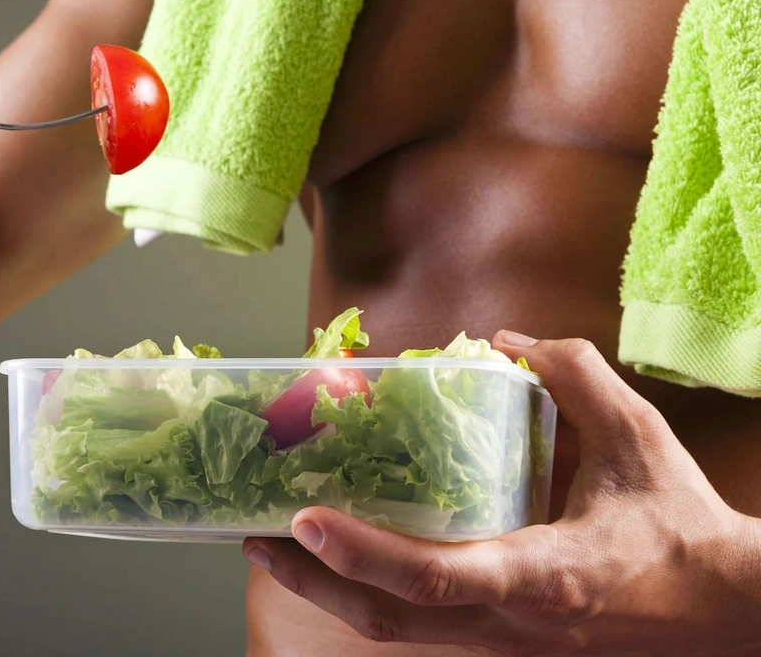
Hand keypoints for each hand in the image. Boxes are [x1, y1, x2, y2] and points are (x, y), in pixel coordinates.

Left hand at [243, 333, 760, 655]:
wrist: (729, 615)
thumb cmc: (682, 529)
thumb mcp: (638, 439)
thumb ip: (573, 377)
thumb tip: (506, 341)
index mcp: (542, 575)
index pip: (439, 578)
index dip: (365, 554)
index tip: (306, 521)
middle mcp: (509, 621)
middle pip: (390, 619)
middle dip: (313, 582)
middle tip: (254, 535)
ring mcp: (502, 642)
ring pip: (396, 631)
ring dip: (329, 591)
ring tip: (274, 546)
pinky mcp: (501, 642)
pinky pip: (418, 625)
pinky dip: (367, 594)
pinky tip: (337, 562)